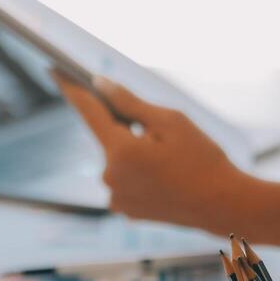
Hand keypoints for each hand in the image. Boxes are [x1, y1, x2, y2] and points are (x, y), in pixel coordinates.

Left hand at [56, 73, 279, 251]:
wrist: (225, 206)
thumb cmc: (202, 159)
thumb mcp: (170, 121)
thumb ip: (130, 102)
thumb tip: (101, 84)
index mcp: (120, 152)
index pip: (88, 111)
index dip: (72, 88)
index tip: (55, 70)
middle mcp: (110, 178)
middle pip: (109, 138)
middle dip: (127, 128)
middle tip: (162, 135)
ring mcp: (117, 197)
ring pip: (118, 160)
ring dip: (135, 152)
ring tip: (171, 161)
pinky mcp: (126, 210)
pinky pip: (125, 180)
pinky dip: (139, 172)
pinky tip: (166, 177)